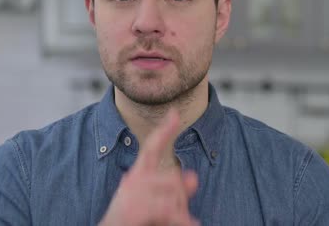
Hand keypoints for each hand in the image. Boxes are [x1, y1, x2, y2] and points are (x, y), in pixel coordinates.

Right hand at [99, 109, 199, 225]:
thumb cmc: (135, 219)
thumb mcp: (155, 202)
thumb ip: (174, 189)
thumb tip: (194, 177)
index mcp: (137, 175)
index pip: (151, 148)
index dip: (164, 130)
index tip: (175, 113)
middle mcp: (134, 180)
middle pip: (174, 178)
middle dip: (182, 197)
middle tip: (181, 215)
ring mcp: (133, 193)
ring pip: (174, 194)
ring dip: (180, 212)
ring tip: (175, 222)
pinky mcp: (136, 209)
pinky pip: (168, 209)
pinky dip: (181, 219)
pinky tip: (191, 224)